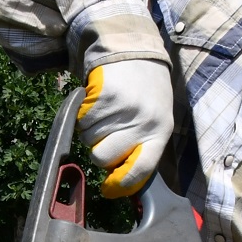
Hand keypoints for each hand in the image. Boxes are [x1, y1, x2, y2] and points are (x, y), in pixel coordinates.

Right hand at [76, 59, 173, 197]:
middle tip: (106, 136)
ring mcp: (123, 109)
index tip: (108, 189)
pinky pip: (81, 121)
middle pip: (103, 158)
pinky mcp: (104, 96)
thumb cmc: (146, 92)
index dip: (121, 185)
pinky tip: (97, 104)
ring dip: (90, 131)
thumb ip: (141, 147)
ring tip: (105, 114)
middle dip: (98, 151)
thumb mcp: (155, 119)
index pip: (140, 170)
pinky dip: (83, 116)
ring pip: (88, 140)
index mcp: (160, 132)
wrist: (135, 52)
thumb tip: (117, 179)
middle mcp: (143, 122)